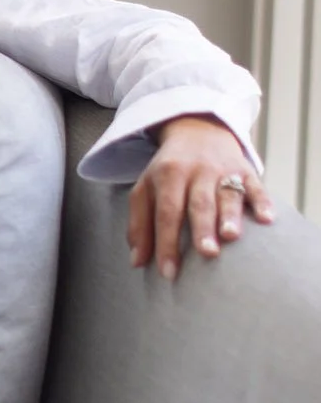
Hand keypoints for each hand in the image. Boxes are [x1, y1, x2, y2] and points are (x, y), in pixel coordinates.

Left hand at [128, 115, 274, 280]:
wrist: (197, 129)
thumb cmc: (168, 170)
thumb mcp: (146, 189)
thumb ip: (139, 225)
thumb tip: (137, 263)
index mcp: (168, 176)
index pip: (167, 213)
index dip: (166, 243)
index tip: (168, 273)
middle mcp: (196, 171)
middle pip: (199, 203)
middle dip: (202, 228)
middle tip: (206, 253)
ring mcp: (223, 169)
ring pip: (227, 193)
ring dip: (230, 215)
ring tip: (231, 236)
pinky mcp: (246, 169)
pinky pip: (255, 185)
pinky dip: (262, 201)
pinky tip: (266, 219)